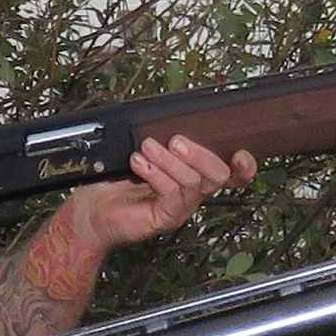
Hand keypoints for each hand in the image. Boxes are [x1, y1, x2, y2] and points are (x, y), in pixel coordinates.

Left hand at [50, 132, 255, 257]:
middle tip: (176, 140)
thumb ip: (164, 139)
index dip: (244, 166)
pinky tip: (139, 163)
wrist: (92, 208)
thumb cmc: (116, 178)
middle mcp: (192, 193)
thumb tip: (174, 118)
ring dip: (169, 160)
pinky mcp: (164, 217)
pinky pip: (171, 194)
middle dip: (200, 154)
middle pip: (218, 175)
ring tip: (147, 147)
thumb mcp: (145, 152)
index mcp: (194, 175)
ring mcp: (180, 207)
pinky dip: (156, 174)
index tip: (240, 152)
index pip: (232, 174)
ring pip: (192, 182)